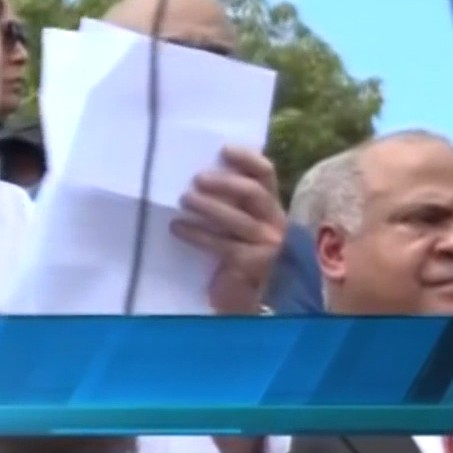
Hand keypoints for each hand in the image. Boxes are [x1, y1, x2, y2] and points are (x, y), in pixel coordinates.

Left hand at [171, 145, 286, 314]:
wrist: (246, 303)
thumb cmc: (236, 259)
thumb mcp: (235, 227)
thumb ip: (229, 204)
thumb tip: (196, 175)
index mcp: (271, 208)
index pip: (265, 175)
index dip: (247, 159)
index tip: (223, 150)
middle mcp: (275, 223)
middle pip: (253, 192)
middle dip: (224, 183)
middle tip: (196, 180)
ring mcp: (267, 245)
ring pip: (236, 218)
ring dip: (207, 206)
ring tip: (183, 200)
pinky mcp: (252, 264)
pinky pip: (220, 243)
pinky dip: (196, 233)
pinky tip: (177, 228)